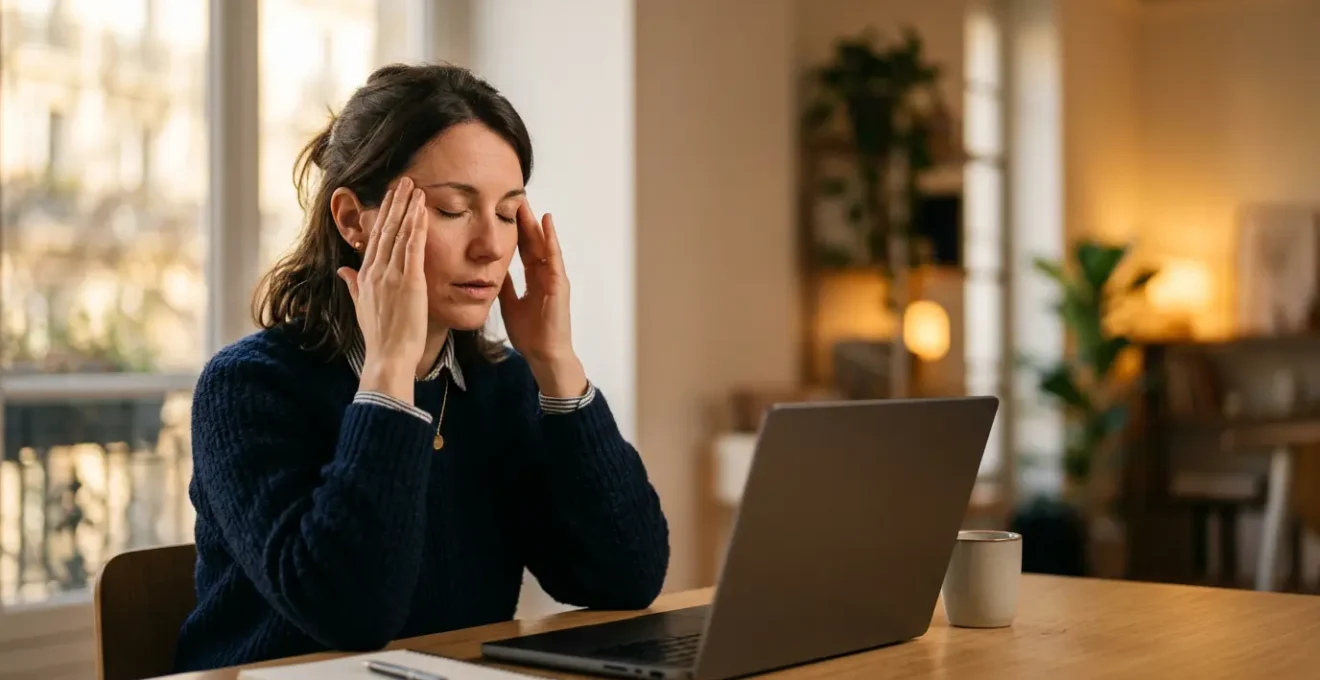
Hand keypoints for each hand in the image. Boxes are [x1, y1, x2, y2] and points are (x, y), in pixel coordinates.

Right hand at [336, 177, 428, 403]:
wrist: (387, 356)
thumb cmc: (379, 337)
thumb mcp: (361, 306)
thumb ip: (353, 285)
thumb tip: (343, 269)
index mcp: (365, 276)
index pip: (374, 238)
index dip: (382, 215)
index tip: (390, 197)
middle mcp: (375, 271)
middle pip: (385, 229)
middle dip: (394, 203)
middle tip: (403, 180)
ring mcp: (390, 275)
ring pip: (398, 233)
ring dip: (407, 208)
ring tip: (414, 187)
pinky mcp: (408, 281)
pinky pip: (412, 248)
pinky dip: (416, 227)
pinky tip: (421, 210)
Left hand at [499, 200, 587, 397]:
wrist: (543, 355)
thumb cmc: (530, 334)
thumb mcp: (509, 304)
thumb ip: (504, 285)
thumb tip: (491, 269)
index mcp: (534, 280)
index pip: (524, 249)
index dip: (515, 231)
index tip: (505, 212)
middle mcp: (546, 275)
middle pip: (534, 242)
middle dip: (525, 221)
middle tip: (516, 199)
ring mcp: (554, 279)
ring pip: (544, 245)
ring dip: (537, 224)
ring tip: (529, 204)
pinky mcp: (560, 285)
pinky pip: (554, 258)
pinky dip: (551, 240)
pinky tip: (546, 223)